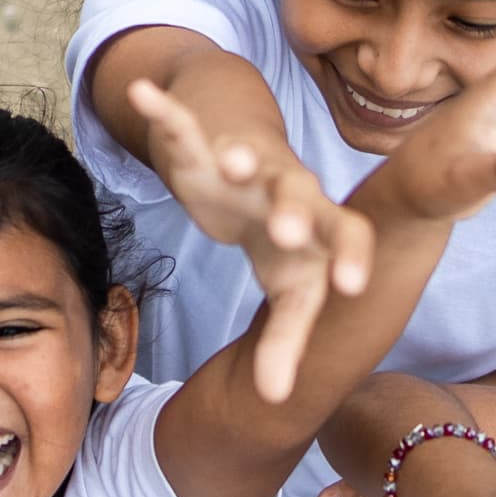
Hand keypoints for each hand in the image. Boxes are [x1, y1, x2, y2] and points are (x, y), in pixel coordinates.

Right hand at [120, 74, 372, 403]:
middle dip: (296, 210)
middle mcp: (290, 191)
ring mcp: (247, 167)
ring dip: (241, 157)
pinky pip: (184, 127)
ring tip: (228, 162)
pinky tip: (142, 95)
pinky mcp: (204, 149)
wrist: (250, 173)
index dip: (352, 259)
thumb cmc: (281, 245)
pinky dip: (165, 112)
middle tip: (289, 231)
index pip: (348, 238)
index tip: (353, 286)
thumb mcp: (290, 289)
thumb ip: (284, 342)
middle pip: (301, 194)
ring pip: (250, 159)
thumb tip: (274, 401)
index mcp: (318, 230)